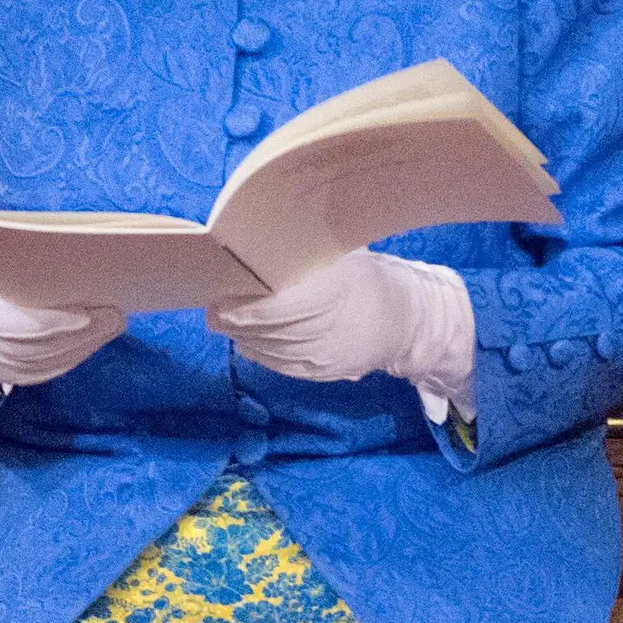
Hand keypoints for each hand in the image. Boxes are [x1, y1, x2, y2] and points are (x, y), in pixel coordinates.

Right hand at [0, 262, 123, 394]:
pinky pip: (44, 372)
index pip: (13, 324)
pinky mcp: (5, 377)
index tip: (86, 314)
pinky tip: (95, 341)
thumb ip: (21, 263)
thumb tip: (74, 259)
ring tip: (113, 324)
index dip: (52, 323)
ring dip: (85, 345)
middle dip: (83, 332)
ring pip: (45, 362)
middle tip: (115, 315)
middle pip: (37, 345)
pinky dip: (73, 356)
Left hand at [208, 249, 472, 394]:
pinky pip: (277, 363)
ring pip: (267, 349)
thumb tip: (261, 248)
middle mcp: (327, 331)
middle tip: (214, 305)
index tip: (220, 295)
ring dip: (241, 334)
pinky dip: (256, 349)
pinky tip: (245, 336)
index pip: (278, 309)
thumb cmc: (371, 280)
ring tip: (225, 318)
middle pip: (267, 330)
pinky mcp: (319, 374)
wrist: (407, 324)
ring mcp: (322, 357)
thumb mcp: (345, 258)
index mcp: (336, 295)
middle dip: (235, 319)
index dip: (244, 307)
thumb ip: (305, 257)